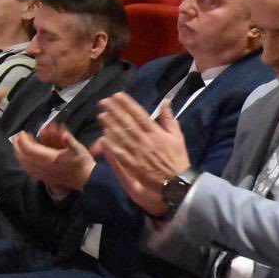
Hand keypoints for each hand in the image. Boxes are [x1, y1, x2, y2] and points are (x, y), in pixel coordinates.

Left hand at [11, 122, 95, 194]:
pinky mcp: (44, 178)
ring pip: (25, 165)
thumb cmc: (83, 163)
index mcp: (50, 159)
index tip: (22, 133)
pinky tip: (24, 160)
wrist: (86, 179)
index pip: (30, 149)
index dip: (24, 141)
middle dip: (18, 147)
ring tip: (18, 147)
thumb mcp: (79, 149)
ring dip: (19, 155)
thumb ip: (70, 141)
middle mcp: (43, 168)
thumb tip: (65, 134)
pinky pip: (30, 171)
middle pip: (24, 157)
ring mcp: (43, 174)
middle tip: (16, 138)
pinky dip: (24, 164)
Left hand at [96, 93, 190, 214]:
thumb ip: (169, 118)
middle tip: (103, 102)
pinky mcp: (133, 166)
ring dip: (110, 125)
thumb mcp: (177, 136)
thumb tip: (166, 101)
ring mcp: (138, 153)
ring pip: (121, 137)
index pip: (139, 115)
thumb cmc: (178, 159)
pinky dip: (111, 145)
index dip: (127, 104)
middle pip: (127, 123)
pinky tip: (103, 138)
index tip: (117, 95)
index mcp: (156, 133)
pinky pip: (120, 154)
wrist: (177, 182)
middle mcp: (145, 141)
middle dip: (114, 111)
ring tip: (101, 116)